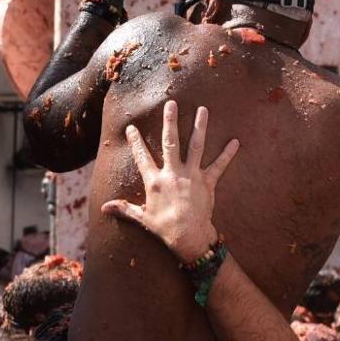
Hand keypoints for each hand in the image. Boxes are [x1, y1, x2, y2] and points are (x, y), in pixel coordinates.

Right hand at [101, 100, 238, 261]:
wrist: (188, 237)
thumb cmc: (164, 228)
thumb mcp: (142, 217)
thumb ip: (124, 208)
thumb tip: (104, 208)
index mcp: (154, 181)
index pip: (142, 157)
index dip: (136, 142)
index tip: (131, 127)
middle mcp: (172, 174)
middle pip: (170, 142)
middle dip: (170, 121)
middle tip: (171, 103)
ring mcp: (192, 176)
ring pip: (196, 146)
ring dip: (200, 127)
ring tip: (203, 110)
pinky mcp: (208, 182)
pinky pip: (219, 165)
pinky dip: (228, 154)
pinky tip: (236, 142)